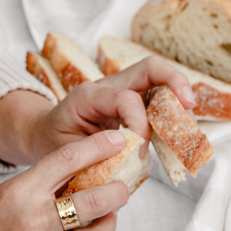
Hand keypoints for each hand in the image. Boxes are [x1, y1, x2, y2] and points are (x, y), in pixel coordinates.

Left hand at [0, 57, 194, 165]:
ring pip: (158, 81)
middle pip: (149, 68)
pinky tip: (180, 130)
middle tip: (190, 107)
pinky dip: (172, 113)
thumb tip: (129, 162)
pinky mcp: (130, 102)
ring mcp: (120, 92)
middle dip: (175, 83)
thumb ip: (95, 156)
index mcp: (87, 97)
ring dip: (178, 100)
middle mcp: (106, 87)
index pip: (125, 99)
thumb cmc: (51, 144)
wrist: (41, 134)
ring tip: (190, 124)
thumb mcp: (65, 154)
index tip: (138, 152)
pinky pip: (157, 99)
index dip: (139, 124)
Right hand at [0, 130, 130, 230]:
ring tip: (108, 219)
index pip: (68, 160)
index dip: (98, 147)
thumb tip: (80, 173)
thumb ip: (36, 185)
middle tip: (123, 188)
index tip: (117, 141)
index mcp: (19, 194)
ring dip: (109, 224)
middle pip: (95, 200)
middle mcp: (33, 223)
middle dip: (118, 191)